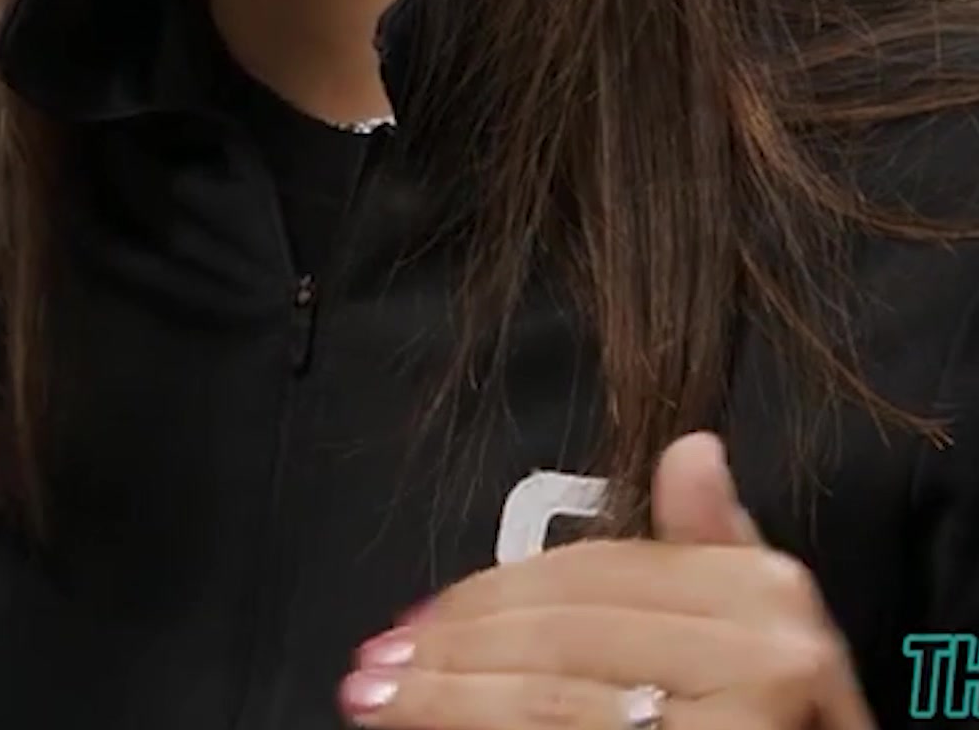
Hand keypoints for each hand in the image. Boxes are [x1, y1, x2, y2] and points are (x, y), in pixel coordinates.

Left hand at [338, 432, 873, 728]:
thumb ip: (711, 549)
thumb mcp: (755, 635)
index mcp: (767, 585)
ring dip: (449, 692)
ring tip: (377, 698)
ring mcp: (739, 707)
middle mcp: (763, 638)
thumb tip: (692, 447)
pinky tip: (430, 723)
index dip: (498, 588)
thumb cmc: (776, 725)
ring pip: (554, 691)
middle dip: (457, 643)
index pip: (598, 573)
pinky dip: (482, 722)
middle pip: (568, 629)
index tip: (420, 613)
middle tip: (375, 661)